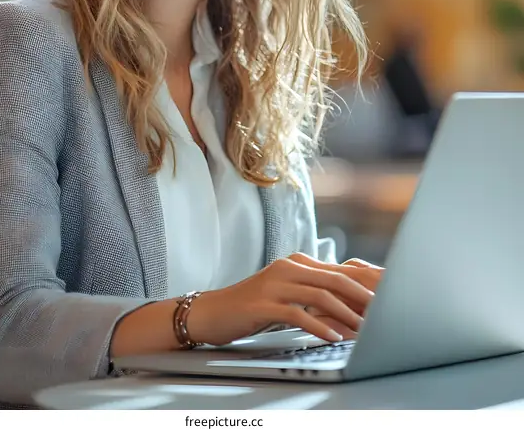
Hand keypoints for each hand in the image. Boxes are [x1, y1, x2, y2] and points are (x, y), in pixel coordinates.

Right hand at [186, 253, 376, 346]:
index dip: (364, 284)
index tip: (387, 298)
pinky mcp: (262, 304)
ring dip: (345, 314)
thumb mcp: (285, 294)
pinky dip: (318, 326)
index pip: (338, 271)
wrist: (213, 311)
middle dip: (362, 297)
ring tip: (364, 329)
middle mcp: (287, 267)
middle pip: (334, 279)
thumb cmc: (253, 306)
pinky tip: (331, 337)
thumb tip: (349, 307)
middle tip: (385, 313)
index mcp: (296, 263)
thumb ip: (312, 292)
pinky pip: (296, 314)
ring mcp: (274, 284)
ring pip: (319, 295)